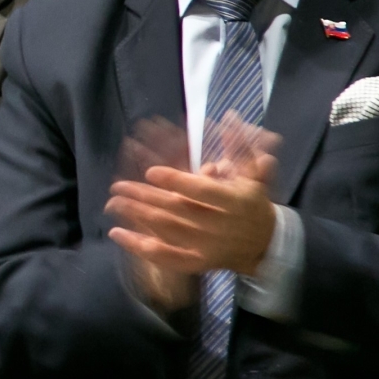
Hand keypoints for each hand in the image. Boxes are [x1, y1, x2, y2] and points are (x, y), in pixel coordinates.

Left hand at [105, 114, 280, 310]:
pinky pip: (164, 257)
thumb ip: (240, 147)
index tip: (151, 171)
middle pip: (177, 210)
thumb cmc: (253, 202)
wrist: (265, 244)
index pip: (202, 191)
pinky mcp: (197, 261)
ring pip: (167, 231)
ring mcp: (207, 246)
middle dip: (145, 197)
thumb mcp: (253, 174)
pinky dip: (139, 246)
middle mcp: (220, 226)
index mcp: (234, 201)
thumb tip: (230, 117)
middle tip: (118, 186)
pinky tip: (117, 234)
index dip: (176, 181)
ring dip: (137, 217)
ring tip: (112, 203)